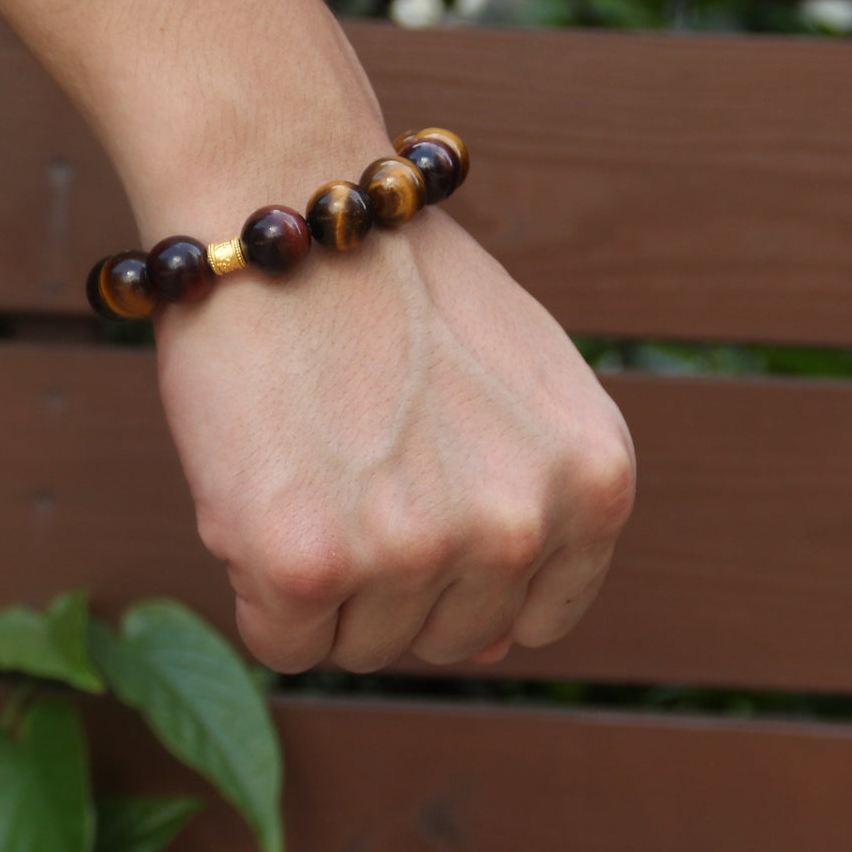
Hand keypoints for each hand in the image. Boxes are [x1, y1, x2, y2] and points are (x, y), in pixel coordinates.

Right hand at [153, 205, 635, 672]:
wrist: (286, 202)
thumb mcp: (519, 386)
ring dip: (324, 581)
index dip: (460, 574)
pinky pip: (282, 643)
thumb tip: (493, 648)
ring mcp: (413, 550)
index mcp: (593, 482)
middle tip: (348, 468)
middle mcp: (517, 526)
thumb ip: (530, 515)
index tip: (415, 512)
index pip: (534, 617)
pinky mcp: (305, 562)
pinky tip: (261, 490)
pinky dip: (258, 587)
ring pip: (359, 648)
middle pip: (444, 640)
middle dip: (390, 578)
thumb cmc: (393, 284)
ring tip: (307, 465)